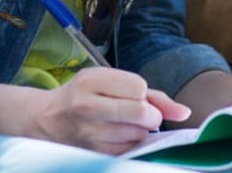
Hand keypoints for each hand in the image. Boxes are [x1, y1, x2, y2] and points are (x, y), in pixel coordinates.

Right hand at [27, 67, 189, 154]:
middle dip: (149, 115)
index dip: (142, 93)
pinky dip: (130, 144)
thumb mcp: (110, 82)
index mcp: (91, 80)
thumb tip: (185, 112)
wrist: (46, 120)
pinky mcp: (92, 152)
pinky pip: (129, 150)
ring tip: (121, 123)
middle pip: (141, 112)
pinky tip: (115, 136)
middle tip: (140, 114)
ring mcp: (88, 132)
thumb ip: (152, 95)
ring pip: (137, 134)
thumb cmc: (85, 96)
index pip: (139, 87)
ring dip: (139, 131)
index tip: (132, 94)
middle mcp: (86, 105)